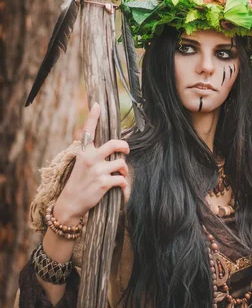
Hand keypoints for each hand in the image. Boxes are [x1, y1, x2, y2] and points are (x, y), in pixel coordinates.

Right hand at [54, 102, 129, 224]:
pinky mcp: (103, 183)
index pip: (89, 131)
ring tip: (121, 174)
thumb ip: (92, 153)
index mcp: (84, 151)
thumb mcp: (81, 163)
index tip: (98, 104)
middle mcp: (90, 158)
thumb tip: (110, 146)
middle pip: (114, 144)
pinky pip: (121, 180)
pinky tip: (119, 186)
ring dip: (124, 170)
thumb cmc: (79, 181)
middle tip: (126, 150)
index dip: (93, 116)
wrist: (71, 203)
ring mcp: (97, 170)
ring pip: (121, 163)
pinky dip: (123, 183)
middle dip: (125, 146)